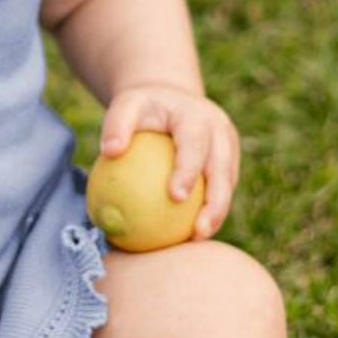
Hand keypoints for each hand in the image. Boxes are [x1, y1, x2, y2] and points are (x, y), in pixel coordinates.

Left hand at [99, 84, 239, 239]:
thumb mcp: (125, 105)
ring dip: (218, 213)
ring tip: (198, 239)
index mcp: (196, 115)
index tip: (175, 196)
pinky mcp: (228, 161)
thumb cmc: (141, 107)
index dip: (189, 169)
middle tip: (198, 231)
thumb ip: (117, 125)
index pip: (195, 144)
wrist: (170, 98)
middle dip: (216, 202)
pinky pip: (221, 189)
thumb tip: (109, 152)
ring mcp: (228, 147)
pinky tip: (191, 234)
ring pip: (228, 184)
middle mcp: (219, 130)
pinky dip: (210, 210)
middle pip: (223, 170)